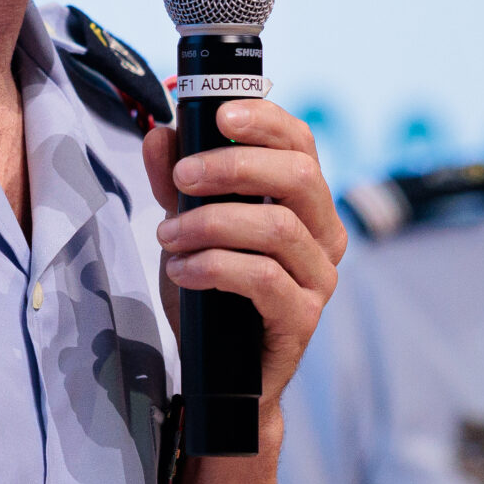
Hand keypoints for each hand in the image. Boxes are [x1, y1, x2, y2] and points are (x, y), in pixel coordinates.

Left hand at [143, 100, 347, 408]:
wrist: (217, 369)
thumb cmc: (213, 291)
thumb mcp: (187, 225)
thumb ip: (175, 181)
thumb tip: (160, 135)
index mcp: (304, 201)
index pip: (300, 142)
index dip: (265, 120)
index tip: (220, 113)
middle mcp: (323, 233)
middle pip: (297, 176)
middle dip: (232, 166)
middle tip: (182, 177)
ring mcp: (319, 276)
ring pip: (276, 227)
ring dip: (210, 223)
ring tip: (168, 235)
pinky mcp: (303, 316)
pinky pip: (264, 278)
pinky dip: (214, 265)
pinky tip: (183, 269)